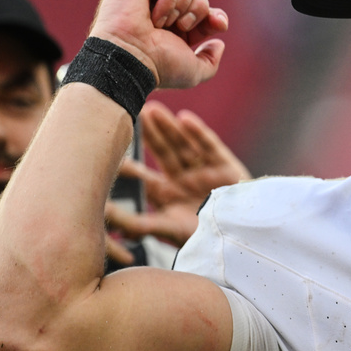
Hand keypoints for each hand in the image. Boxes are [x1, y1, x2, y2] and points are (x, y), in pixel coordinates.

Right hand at [89, 0, 228, 88]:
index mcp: (173, 23)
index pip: (205, 8)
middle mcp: (160, 3)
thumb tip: (219, 44)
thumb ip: (209, 62)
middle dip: (197, 10)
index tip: (218, 25)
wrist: (133, 61)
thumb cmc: (158, 67)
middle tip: (180, 27)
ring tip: (164, 22)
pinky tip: (152, 14)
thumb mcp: (192, 72)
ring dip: (183, 3)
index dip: (214, 15)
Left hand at [104, 100, 249, 264]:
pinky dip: (198, 133)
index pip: (145, 176)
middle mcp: (185, 182)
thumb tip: (107, 216)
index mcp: (168, 198)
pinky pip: (210, 145)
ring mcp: (205, 172)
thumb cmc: (205, 240)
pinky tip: (185, 120)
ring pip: (184, 145)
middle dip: (150, 134)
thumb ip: (140, 223)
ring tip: (152, 110)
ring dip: (169, 127)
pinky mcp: (226, 167)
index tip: (110, 147)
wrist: (243, 240)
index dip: (131, 162)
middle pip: (164, 153)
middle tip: (131, 112)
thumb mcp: (168, 230)